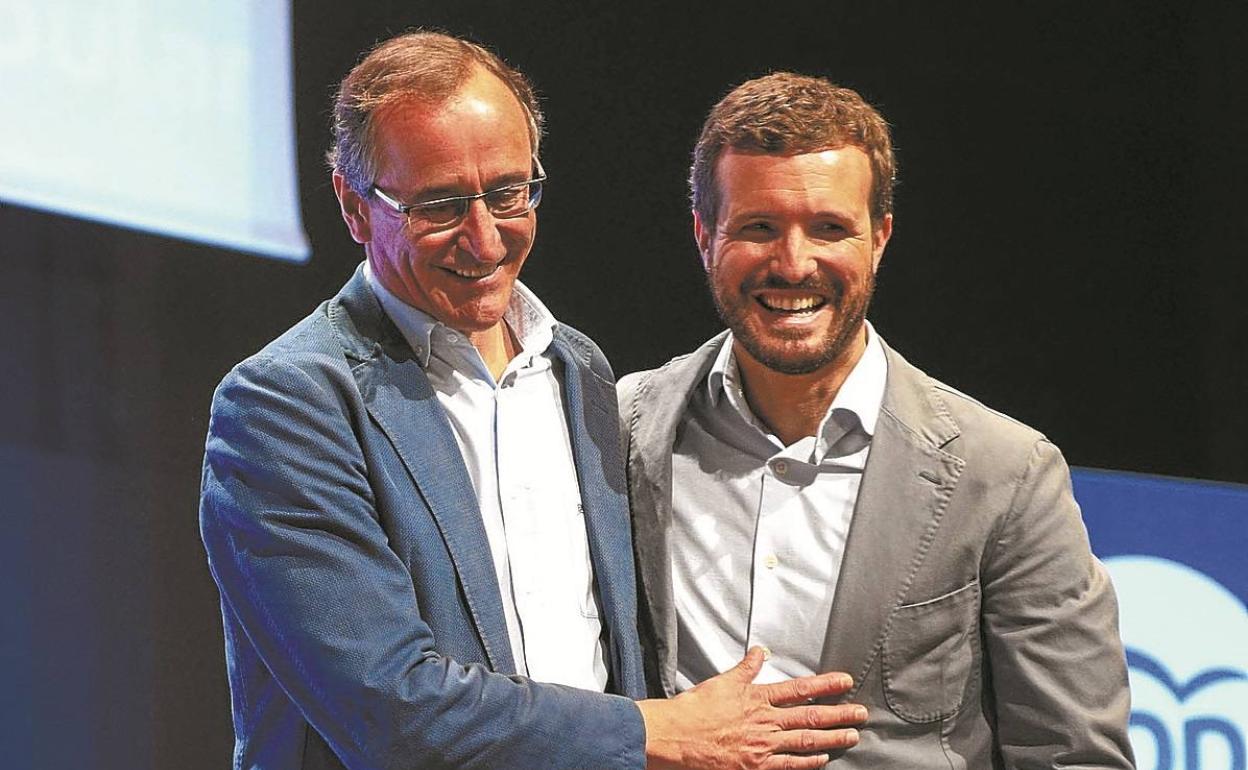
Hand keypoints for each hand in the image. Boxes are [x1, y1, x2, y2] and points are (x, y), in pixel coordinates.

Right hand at [638, 647, 866, 769]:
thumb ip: (746, 668)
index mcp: (757, 697)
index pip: (799, 689)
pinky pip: (789, 765)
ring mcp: (763, 746)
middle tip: (861, 712)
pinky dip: (808, 762)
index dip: (825, 685)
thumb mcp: (722, 682)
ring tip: (852, 735)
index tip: (845, 682)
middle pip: (810, 716)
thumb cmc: (695, 709)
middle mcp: (765, 721)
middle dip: (839, 713)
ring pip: (805, 741)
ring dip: (832, 737)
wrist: (675, 736)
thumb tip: (761, 651)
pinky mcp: (756, 766)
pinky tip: (822, 759)